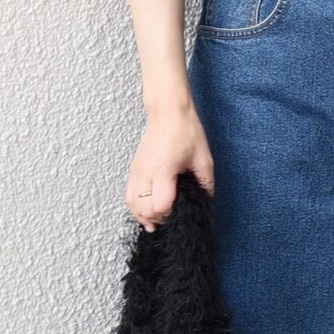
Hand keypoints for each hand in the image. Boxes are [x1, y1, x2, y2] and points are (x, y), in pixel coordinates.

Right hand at [125, 108, 214, 230]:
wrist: (168, 114)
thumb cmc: (186, 133)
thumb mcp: (204, 161)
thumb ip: (205, 185)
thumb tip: (204, 203)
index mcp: (163, 170)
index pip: (160, 206)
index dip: (171, 214)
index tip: (181, 210)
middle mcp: (145, 173)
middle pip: (145, 210)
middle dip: (160, 218)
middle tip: (174, 214)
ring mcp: (136, 172)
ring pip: (133, 206)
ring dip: (146, 216)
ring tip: (160, 219)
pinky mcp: (133, 171)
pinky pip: (129, 197)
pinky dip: (137, 208)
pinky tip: (147, 213)